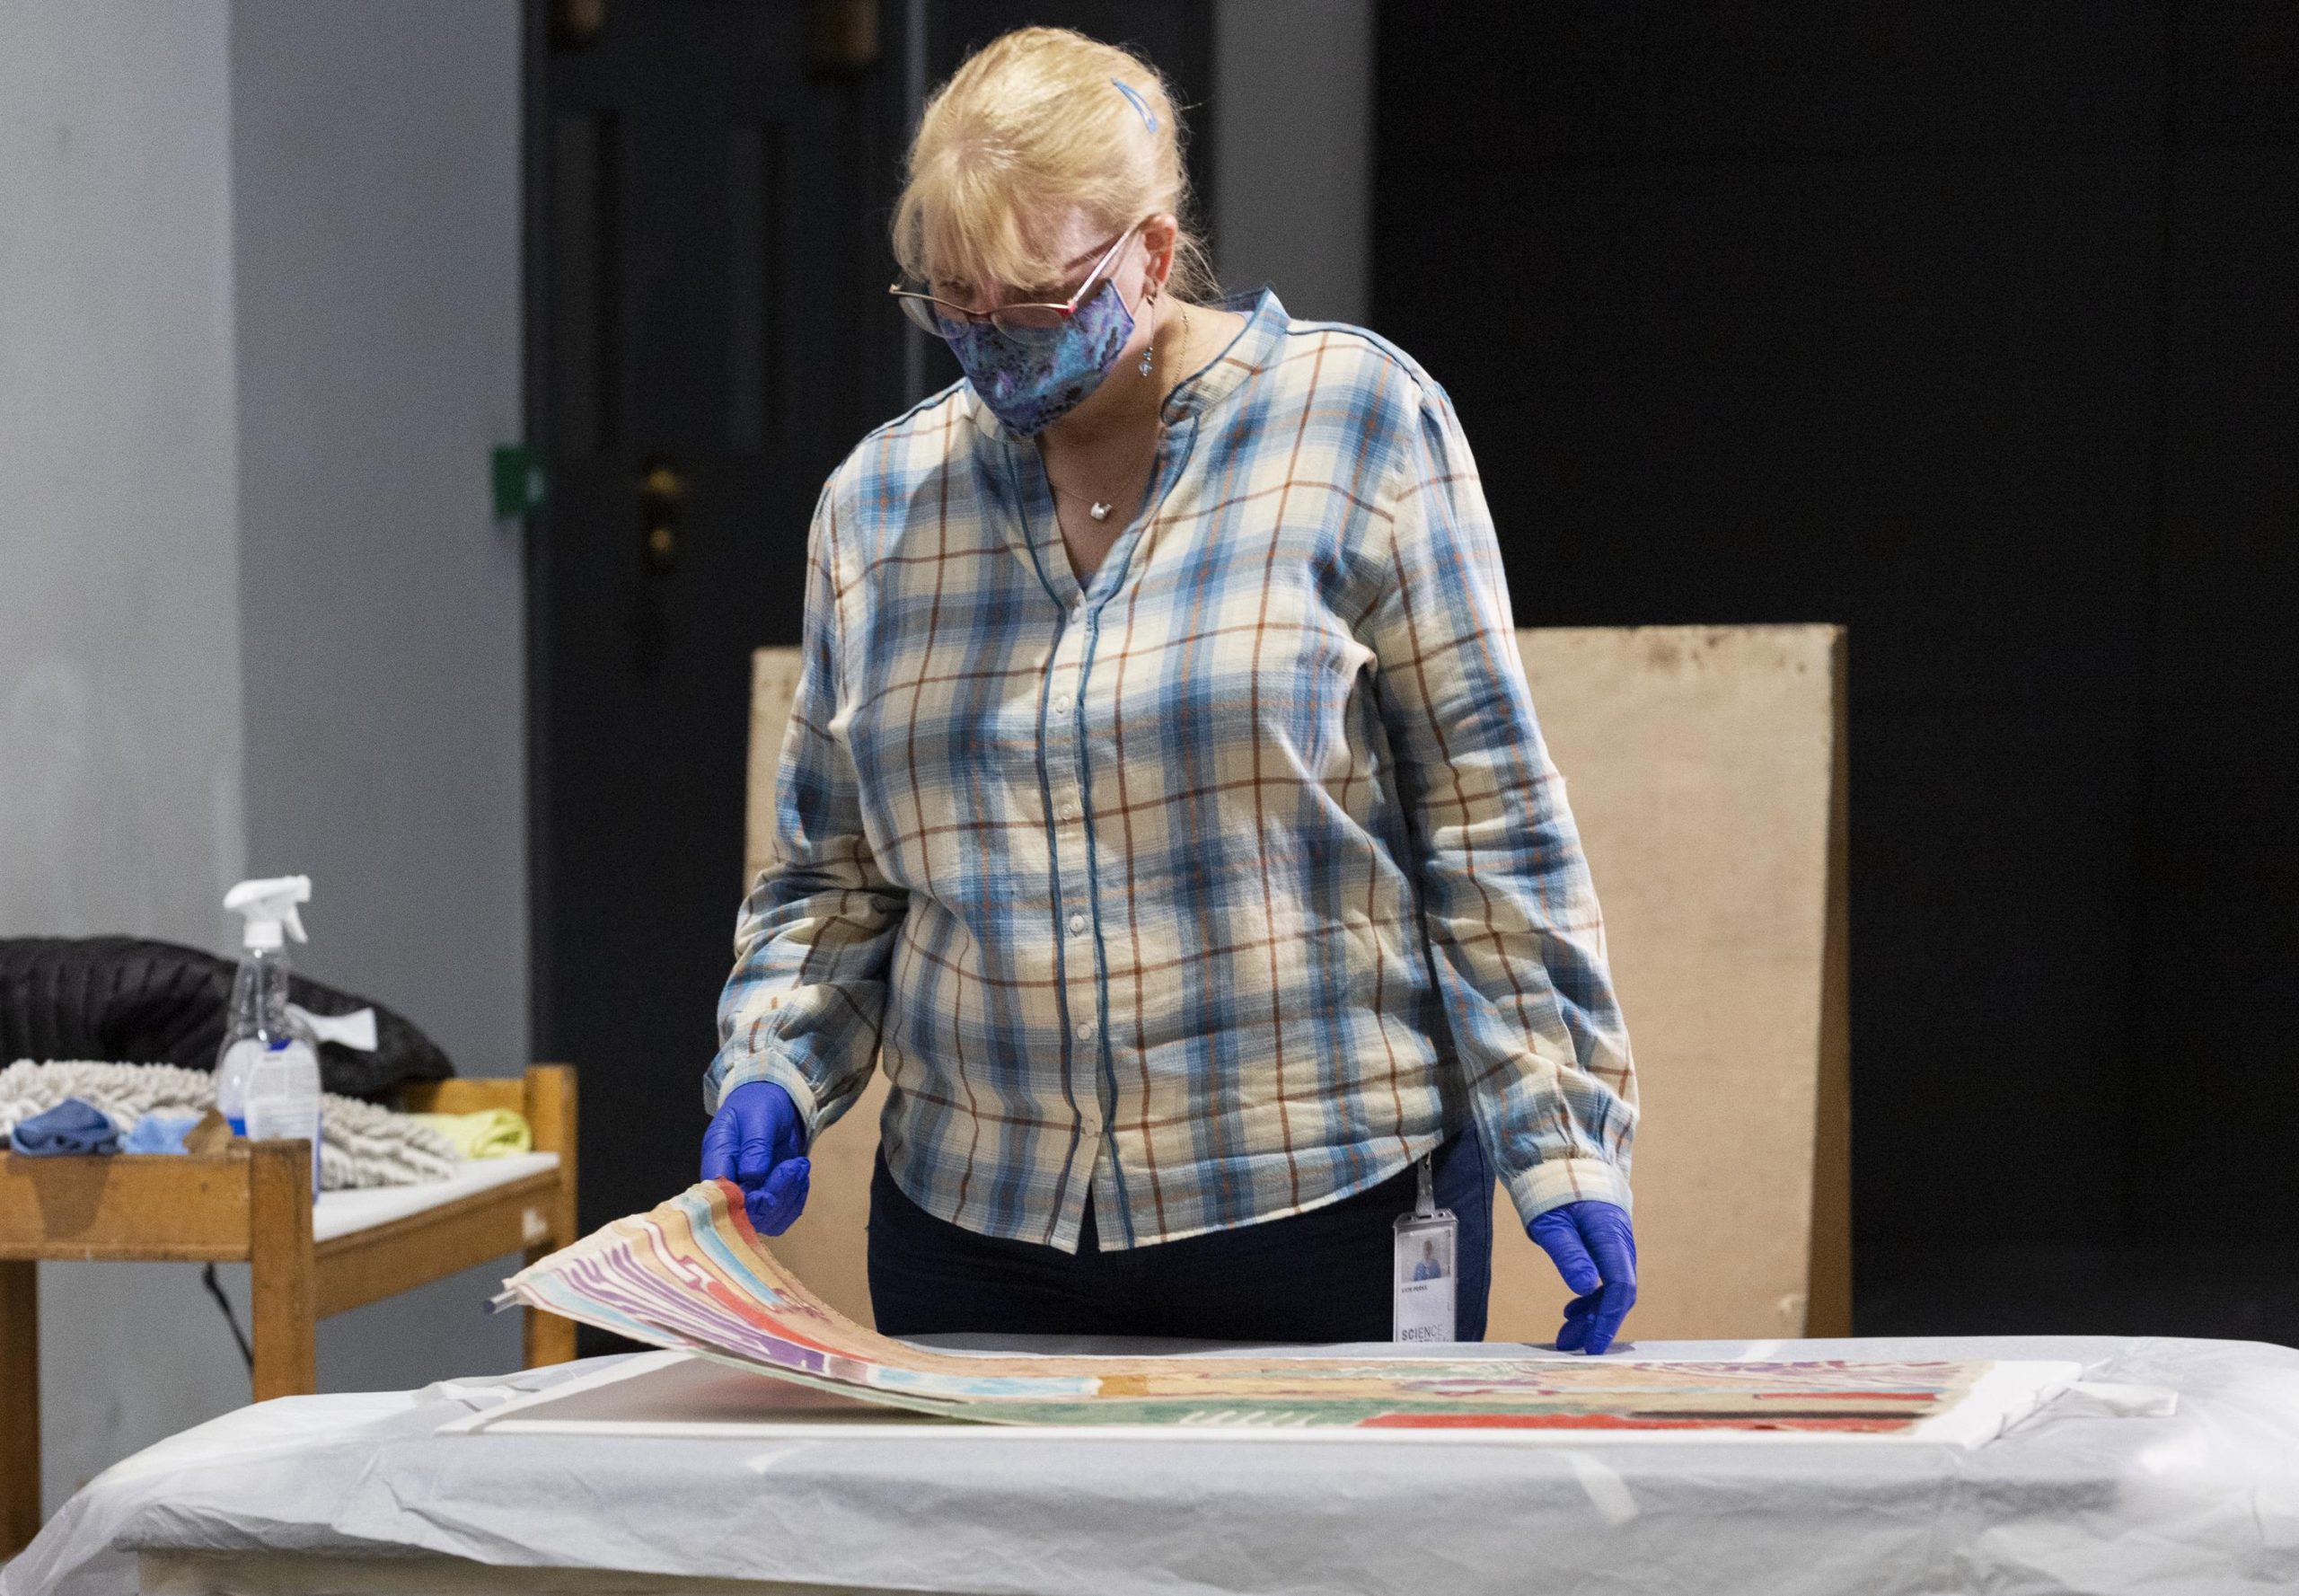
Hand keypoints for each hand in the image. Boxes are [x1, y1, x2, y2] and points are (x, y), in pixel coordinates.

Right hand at [699, 1081, 810, 1234]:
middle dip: (774, 1196)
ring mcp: (749, 1194)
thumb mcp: (757, 1115)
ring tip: (800, 1166)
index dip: (743, 1203)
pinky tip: (800, 1176)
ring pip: (766, 1219)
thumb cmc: (758, 1105)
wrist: (773, 1104)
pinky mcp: (768, 1197)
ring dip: (789, 1197)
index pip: (720, 1195)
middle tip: (794, 1166)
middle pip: (745, 1213)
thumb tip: (752, 1175)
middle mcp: (729, 1183)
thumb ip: (754, 1144)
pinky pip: (782, 1215)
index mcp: (716, 1159)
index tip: (768, 1195)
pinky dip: (796, 1199)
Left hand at [1527, 1200, 1636, 1353]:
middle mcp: (1620, 1244)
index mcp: (1610, 1236)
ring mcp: (1617, 1246)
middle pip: (1618, 1294)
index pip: (1620, 1287)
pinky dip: (1591, 1299)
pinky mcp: (1608, 1247)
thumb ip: (1568, 1253)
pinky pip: (1606, 1280)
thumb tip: (1586, 1288)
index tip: (1592, 1346)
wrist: (1564, 1161)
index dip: (1608, 1319)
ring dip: (1592, 1315)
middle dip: (1597, 1323)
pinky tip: (1572, 1312)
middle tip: (1568, 1345)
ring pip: (1611, 1290)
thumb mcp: (1552, 1222)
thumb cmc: (1553, 1189)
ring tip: (1565, 1335)